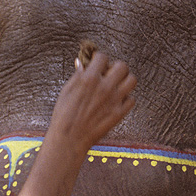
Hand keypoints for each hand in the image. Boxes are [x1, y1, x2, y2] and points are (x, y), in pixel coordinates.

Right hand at [16, 51, 135, 195]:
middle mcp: (105, 87)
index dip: (99, 59)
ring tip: (117, 85)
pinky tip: (116, 101)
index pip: (102, 57)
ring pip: (132, 80)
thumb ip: (78, 75)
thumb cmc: (64, 115)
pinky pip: (132, 99)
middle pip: (122, 66)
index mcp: (89, 79)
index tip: (97, 63)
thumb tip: (82, 63)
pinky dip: (126, 98)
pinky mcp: (119, 113)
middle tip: (109, 74)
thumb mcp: (66, 91)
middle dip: (115, 67)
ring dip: (125, 80)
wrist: (70, 138)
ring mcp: (114, 100)